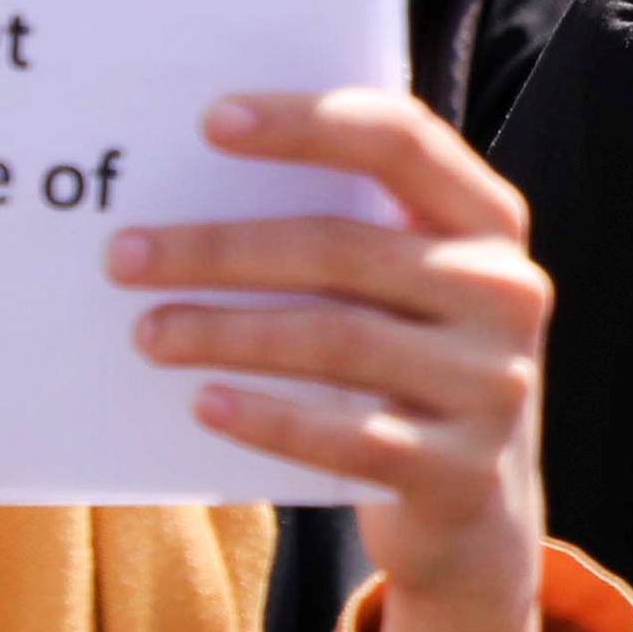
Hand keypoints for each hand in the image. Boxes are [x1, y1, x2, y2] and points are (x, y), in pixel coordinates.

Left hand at [116, 88, 559, 631]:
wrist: (476, 508)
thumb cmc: (408, 362)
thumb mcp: (409, 286)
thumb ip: (352, 228)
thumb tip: (197, 184)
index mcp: (490, 221)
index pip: (403, 142)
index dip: (308, 124)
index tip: (210, 122)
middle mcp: (507, 292)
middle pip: (346, 249)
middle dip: (221, 248)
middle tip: (125, 255)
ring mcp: (493, 385)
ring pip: (339, 340)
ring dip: (225, 333)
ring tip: (148, 332)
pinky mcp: (462, 472)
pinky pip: (348, 440)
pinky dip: (268, 418)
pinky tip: (204, 404)